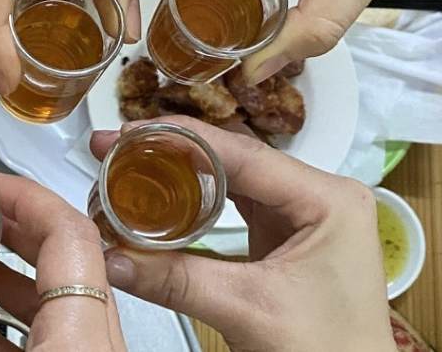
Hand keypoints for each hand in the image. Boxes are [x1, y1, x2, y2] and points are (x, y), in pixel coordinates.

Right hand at [90, 118, 394, 351]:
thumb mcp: (248, 310)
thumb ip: (176, 281)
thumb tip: (113, 259)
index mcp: (327, 199)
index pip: (242, 153)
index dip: (181, 140)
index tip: (131, 132)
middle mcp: (320, 196)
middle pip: (234, 158)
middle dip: (174, 152)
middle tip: (119, 147)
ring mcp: (303, 215)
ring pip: (232, 178)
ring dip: (182, 173)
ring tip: (132, 164)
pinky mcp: (286, 235)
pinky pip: (235, 204)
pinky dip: (195, 200)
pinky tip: (162, 196)